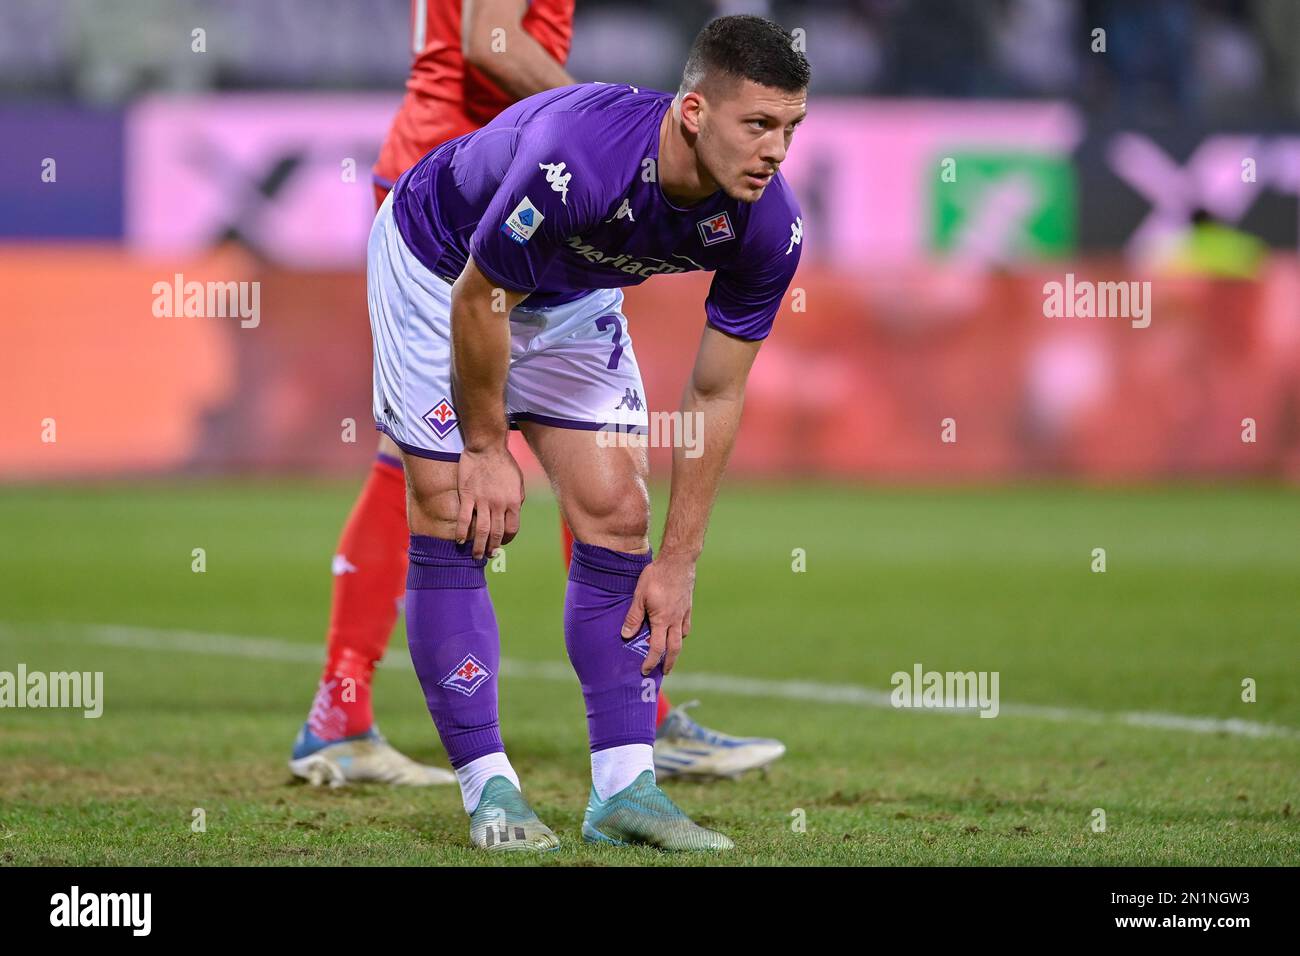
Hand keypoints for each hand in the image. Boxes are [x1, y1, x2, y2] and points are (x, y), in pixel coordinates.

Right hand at [455, 446, 523, 558]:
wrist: (487, 447)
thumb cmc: (504, 463)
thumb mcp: (518, 482)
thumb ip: (517, 499)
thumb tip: (514, 513)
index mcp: (514, 502)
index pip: (512, 528)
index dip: (506, 539)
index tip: (501, 544)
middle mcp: (499, 504)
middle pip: (496, 533)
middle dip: (492, 547)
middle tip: (488, 555)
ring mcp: (483, 501)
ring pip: (481, 530)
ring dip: (478, 545)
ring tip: (475, 555)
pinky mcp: (468, 495)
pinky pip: (465, 518)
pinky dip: (463, 532)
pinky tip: (460, 540)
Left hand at [620, 552, 695, 675]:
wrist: (678, 560)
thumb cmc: (656, 576)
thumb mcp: (639, 595)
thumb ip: (633, 617)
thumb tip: (626, 636)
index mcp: (662, 620)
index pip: (657, 647)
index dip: (651, 661)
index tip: (645, 670)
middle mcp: (675, 620)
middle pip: (674, 648)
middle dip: (669, 662)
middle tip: (665, 671)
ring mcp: (684, 613)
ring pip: (682, 637)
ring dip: (676, 648)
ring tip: (670, 653)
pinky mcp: (688, 605)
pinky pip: (686, 625)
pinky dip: (682, 633)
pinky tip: (677, 631)